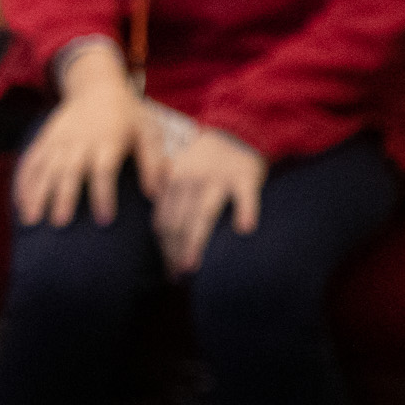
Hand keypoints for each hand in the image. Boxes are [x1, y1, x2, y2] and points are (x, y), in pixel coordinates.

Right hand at [14, 43, 144, 227]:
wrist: (98, 85)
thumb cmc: (128, 115)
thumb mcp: (148, 132)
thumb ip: (152, 162)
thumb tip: (154, 194)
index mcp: (108, 139)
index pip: (104, 169)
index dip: (103, 194)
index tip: (105, 219)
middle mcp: (80, 139)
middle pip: (69, 170)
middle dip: (63, 196)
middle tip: (60, 223)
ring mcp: (59, 138)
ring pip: (45, 167)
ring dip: (36, 193)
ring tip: (31, 220)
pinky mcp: (46, 138)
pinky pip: (31, 160)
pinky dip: (24, 181)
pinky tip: (20, 203)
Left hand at [152, 126, 265, 272]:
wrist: (235, 127)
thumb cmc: (204, 157)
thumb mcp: (177, 168)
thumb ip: (167, 194)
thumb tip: (158, 234)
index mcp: (171, 179)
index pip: (162, 219)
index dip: (162, 246)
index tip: (167, 268)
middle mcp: (190, 180)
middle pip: (178, 222)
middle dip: (174, 251)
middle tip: (176, 276)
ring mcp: (218, 179)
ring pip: (202, 214)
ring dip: (195, 241)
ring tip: (190, 266)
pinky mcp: (245, 177)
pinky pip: (245, 196)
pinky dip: (245, 210)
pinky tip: (245, 229)